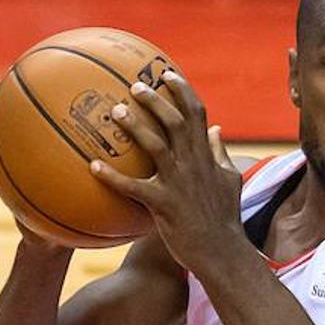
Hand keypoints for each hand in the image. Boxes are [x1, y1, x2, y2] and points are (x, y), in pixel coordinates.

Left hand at [90, 72, 242, 268]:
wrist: (222, 251)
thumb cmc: (225, 216)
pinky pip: (134, 188)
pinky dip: (113, 177)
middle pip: (174, 122)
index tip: (168, 73)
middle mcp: (194, 164)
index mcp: (206, 156)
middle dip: (156, 99)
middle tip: (134, 86)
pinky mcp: (164, 205)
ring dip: (135, 127)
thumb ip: (221, 153)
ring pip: (155, 146)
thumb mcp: (230, 179)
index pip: (197, 114)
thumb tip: (217, 129)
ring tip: (114, 112)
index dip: (183, 90)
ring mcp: (179, 183)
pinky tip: (93, 167)